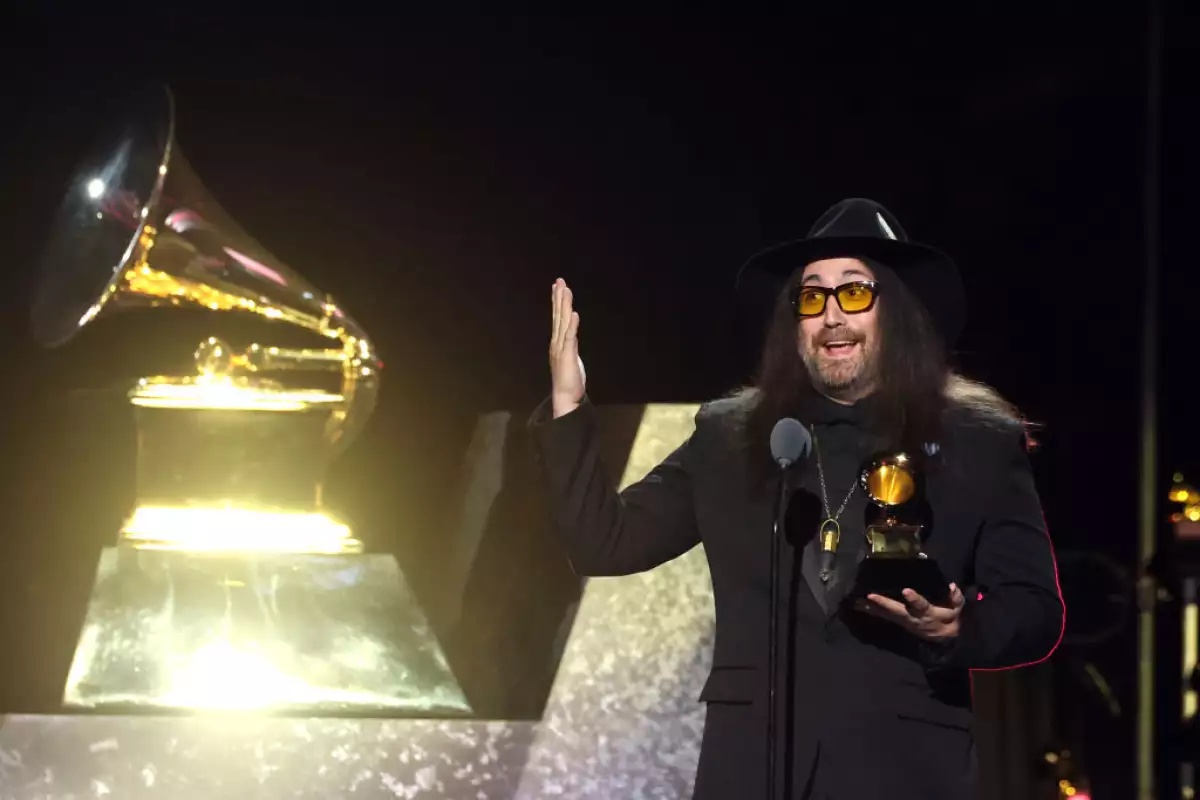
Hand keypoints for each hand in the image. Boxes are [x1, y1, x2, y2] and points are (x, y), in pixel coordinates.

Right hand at [549, 278, 585, 417]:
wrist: (565, 398)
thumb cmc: (569, 381)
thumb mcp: (570, 358)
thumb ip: (570, 345)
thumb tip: (571, 335)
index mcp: (557, 342)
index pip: (557, 318)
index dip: (557, 301)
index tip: (558, 286)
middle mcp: (556, 342)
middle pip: (558, 316)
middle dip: (559, 297)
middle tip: (560, 280)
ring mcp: (561, 348)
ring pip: (562, 322)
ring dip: (564, 305)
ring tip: (565, 290)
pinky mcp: (567, 355)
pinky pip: (570, 337)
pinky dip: (572, 324)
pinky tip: (574, 313)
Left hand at [854, 583, 964, 643]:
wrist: (943, 638)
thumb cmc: (949, 619)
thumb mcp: (957, 610)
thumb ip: (955, 599)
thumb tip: (952, 586)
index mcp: (928, 613)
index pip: (921, 605)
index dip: (914, 599)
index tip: (906, 591)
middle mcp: (913, 617)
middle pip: (897, 611)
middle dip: (884, 604)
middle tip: (870, 596)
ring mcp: (903, 620)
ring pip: (886, 614)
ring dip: (872, 608)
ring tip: (858, 600)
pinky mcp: (897, 621)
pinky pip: (882, 616)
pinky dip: (870, 610)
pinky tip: (858, 605)